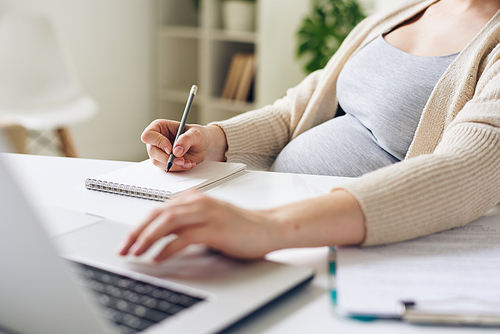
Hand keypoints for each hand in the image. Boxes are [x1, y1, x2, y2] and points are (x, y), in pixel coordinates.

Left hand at [118, 189, 365, 261]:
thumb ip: (186, 225)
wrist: (268, 228)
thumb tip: (160, 240)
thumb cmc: (239, 227)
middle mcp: (198, 202)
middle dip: (137, 232)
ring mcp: (207, 213)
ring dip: (148, 238)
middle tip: (124, 249)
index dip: (139, 226)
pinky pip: (185, 236)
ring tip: (136, 253)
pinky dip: (169, 247)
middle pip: (158, 214)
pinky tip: (160, 258)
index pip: (158, 210)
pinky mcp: (216, 228)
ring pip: (168, 222)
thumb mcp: (208, 222)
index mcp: (194, 199)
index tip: (128, 242)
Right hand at [141, 120, 227, 171]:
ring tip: (187, 161)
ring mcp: (160, 152)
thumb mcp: (196, 133)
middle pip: (152, 151)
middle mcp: (157, 140)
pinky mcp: (165, 162)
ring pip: (158, 162)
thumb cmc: (199, 135)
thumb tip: (176, 150)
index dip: (158, 143)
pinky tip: (188, 164)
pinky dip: (178, 168)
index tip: (170, 148)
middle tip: (181, 159)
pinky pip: (167, 169)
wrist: (206, 146)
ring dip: (174, 165)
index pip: (148, 135)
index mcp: (160, 127)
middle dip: (167, 158)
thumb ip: (186, 139)